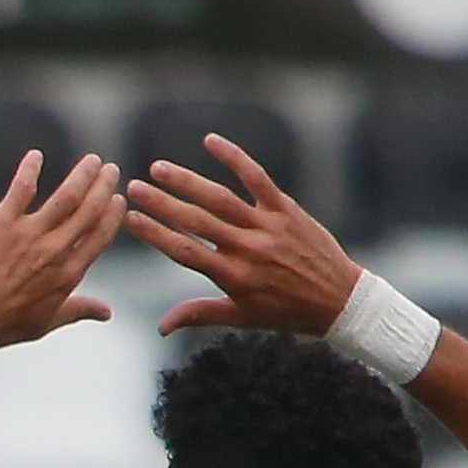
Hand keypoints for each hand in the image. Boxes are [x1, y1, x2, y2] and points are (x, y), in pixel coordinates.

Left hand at [0, 151, 126, 360]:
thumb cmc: (2, 326)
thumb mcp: (46, 322)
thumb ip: (78, 310)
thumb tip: (107, 312)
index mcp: (68, 274)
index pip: (100, 236)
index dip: (112, 215)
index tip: (118, 199)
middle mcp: (55, 250)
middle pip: (89, 210)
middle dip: (103, 187)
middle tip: (110, 169)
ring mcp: (29, 234)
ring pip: (66, 196)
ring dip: (83, 175)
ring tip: (92, 161)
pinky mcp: (0, 222)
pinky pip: (21, 188)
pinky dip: (29, 168)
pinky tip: (35, 156)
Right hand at [124, 136, 362, 337]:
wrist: (338, 300)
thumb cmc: (285, 312)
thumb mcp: (241, 317)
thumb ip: (198, 314)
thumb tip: (160, 326)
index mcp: (233, 277)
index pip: (184, 252)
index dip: (155, 234)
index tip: (130, 219)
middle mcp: (247, 249)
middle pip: (196, 221)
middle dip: (162, 203)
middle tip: (134, 187)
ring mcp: (267, 226)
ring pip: (221, 199)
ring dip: (187, 181)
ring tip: (159, 168)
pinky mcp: (286, 209)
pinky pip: (257, 178)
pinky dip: (234, 157)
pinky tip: (210, 141)